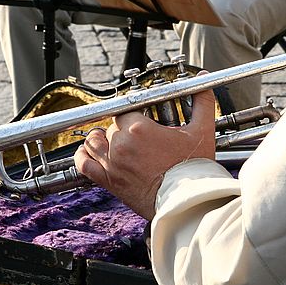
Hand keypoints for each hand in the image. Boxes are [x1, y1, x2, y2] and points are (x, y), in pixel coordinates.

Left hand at [74, 88, 216, 219]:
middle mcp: (121, 144)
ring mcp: (112, 163)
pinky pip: (84, 164)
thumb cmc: (194, 170)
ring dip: (100, 139)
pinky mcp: (109, 181)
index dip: (133, 114)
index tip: (140, 119)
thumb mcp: (202, 131)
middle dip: (122, 129)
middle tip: (136, 136)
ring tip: (112, 140)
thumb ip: (201, 103)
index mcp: (139, 129)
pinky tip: (90, 152)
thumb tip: (202, 83)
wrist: (186, 201)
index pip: (125, 111)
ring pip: (93, 142)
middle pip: (111, 126)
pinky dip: (83, 156)